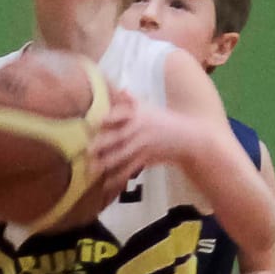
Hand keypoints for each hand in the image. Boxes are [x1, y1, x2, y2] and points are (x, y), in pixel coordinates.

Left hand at [88, 90, 203, 193]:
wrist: (187, 138)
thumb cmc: (162, 121)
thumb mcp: (149, 107)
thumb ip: (131, 100)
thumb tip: (121, 89)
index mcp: (138, 114)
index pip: (121, 114)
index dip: (108, 118)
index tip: (93, 122)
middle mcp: (140, 129)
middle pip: (119, 136)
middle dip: (103, 144)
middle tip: (87, 150)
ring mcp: (143, 146)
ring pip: (122, 155)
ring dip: (106, 163)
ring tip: (90, 169)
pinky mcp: (146, 159)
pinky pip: (130, 170)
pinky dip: (118, 178)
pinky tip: (105, 184)